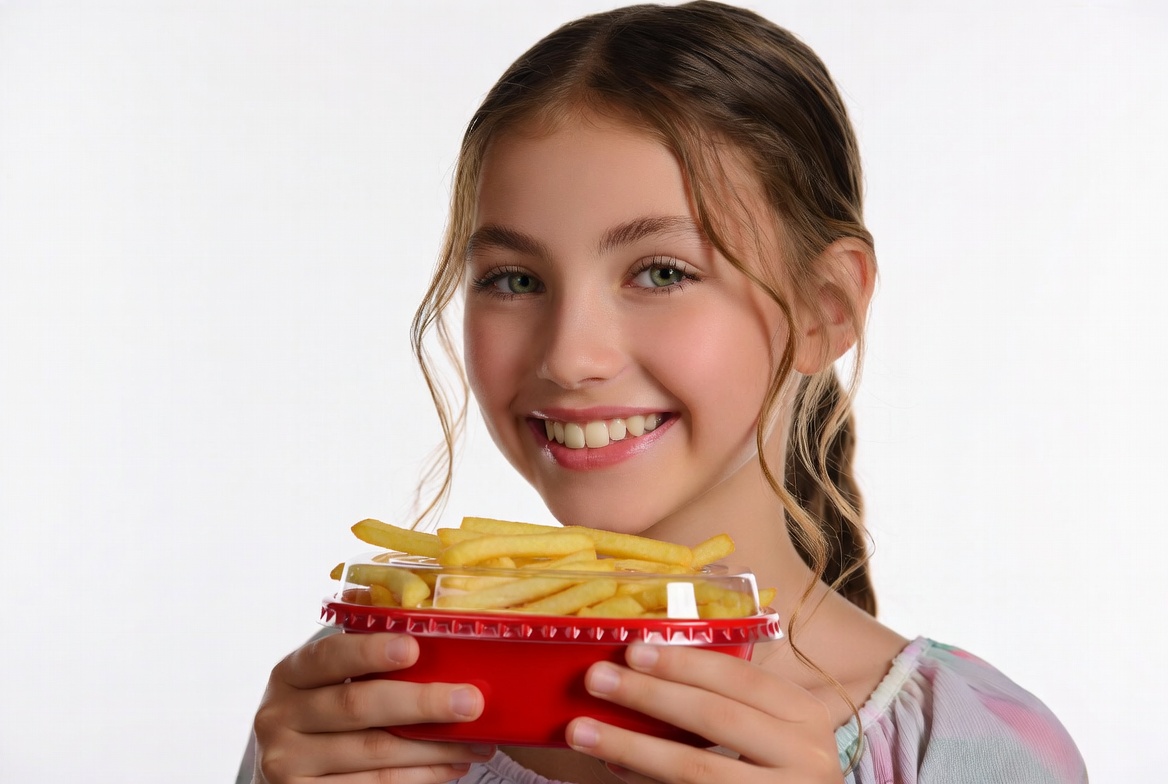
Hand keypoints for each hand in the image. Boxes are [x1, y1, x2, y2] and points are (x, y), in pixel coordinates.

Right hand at [252, 632, 495, 782]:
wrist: (282, 771)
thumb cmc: (319, 712)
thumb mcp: (323, 678)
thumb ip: (358, 645)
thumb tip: (411, 596)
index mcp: (290, 673)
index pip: (329, 655)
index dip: (369, 652)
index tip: (412, 647)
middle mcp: (279, 716)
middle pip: (357, 707)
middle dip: (422, 703)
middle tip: (472, 701)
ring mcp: (286, 762)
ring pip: (375, 754)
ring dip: (434, 748)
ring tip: (478, 741)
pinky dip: (419, 777)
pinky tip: (451, 765)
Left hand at [565, 643, 841, 782]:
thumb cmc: (781, 767)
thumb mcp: (774, 729)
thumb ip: (728, 700)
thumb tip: (643, 668)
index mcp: (805, 715)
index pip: (740, 677)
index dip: (685, 662)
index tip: (633, 649)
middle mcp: (804, 755)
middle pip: (715, 717)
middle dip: (650, 695)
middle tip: (596, 679)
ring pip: (695, 768)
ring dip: (632, 746)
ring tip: (581, 731)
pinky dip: (645, 780)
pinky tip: (614, 766)